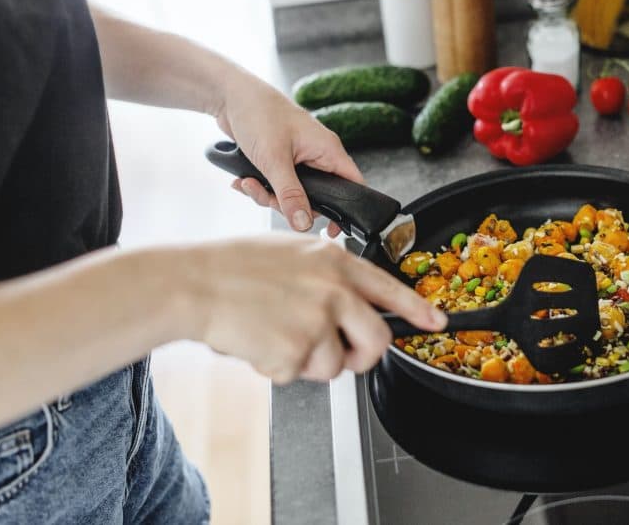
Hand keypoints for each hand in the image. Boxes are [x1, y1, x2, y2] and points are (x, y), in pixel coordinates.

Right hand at [177, 234, 446, 382]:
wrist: (193, 283)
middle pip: (376, 340)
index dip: (416, 309)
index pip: (389, 289)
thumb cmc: (232, 267)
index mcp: (334, 262)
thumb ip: (327, 275)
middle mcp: (333, 290)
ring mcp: (316, 320)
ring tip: (273, 334)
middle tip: (342, 356)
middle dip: (362, 357)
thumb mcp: (291, 254)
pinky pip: (297, 374)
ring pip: (333, 365)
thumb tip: (351, 303)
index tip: (435, 322)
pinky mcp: (296, 350)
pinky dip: (276, 367)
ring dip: (306, 361)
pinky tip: (256, 341)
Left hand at [215, 71, 358, 233]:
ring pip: (291, 193)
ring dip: (267, 195)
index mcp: (327, 150)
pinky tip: (242, 179)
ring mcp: (297, 158)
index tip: (331, 230)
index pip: (353, 185)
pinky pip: (276, 185)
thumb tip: (304, 224)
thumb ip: (290, 194)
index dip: (347, 210)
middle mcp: (316, 155)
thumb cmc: (258, 114)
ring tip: (247, 183)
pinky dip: (258, 186)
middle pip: (316, 196)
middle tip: (269, 198)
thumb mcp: (274, 160)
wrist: (229, 95)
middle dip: (289, 203)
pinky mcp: (279, 160)